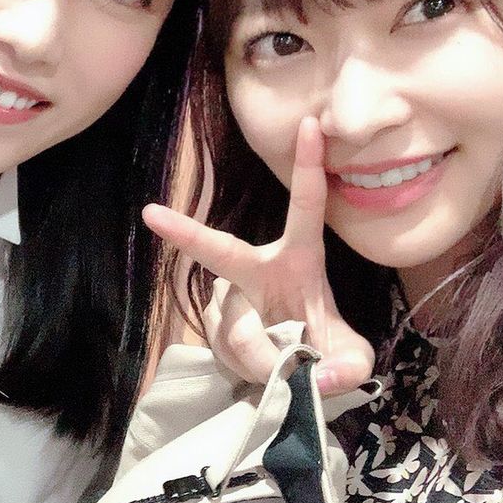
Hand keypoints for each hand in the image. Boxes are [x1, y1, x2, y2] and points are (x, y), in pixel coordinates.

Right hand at [143, 117, 373, 393]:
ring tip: (283, 372)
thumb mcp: (351, 361)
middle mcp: (256, 270)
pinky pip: (229, 350)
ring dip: (262, 358)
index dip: (308, 167)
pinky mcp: (214, 326)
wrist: (288, 378)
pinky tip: (262, 374)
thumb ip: (348, 367)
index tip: (311, 124)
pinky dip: (251, 370)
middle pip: (218, 251)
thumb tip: (323, 378)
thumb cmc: (323, 351)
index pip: (306, 207)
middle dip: (186, 232)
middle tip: (151, 213)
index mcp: (298, 259)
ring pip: (236, 329)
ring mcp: (229, 299)